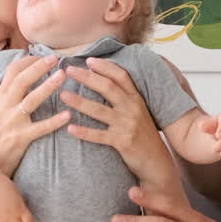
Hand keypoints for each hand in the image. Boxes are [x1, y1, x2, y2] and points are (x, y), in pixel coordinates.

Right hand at [0, 54, 69, 176]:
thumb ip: (9, 93)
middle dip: (39, 67)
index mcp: (0, 97)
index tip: (43, 55)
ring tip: (63, 76)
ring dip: (47, 86)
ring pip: (31, 100)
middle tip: (56, 58)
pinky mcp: (20, 138)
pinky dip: (54, 121)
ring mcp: (12, 122)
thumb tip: (23, 75)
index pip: (12, 71)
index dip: (28, 61)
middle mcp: (4, 106)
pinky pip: (40, 128)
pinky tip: (68, 115)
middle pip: (21, 80)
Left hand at [61, 57, 175, 186]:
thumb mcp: (139, 112)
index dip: (105, 66)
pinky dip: (84, 132)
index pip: (121, 76)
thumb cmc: (144, 136)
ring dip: (79, 102)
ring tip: (63, 95)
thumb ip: (125, 99)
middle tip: (69, 70)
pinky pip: (99, 135)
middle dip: (87, 77)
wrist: (156, 161)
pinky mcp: (123, 142)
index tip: (88, 60)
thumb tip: (105, 83)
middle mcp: (132, 109)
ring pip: (100, 110)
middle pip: (108, 87)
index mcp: (136, 99)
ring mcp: (127, 125)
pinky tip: (70, 128)